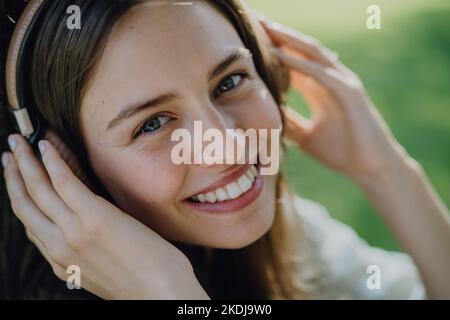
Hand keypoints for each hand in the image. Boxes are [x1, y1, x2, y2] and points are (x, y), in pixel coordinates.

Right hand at [2, 134, 208, 298]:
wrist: (161, 294)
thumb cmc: (142, 281)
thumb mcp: (102, 270)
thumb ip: (85, 251)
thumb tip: (83, 228)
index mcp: (62, 262)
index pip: (31, 224)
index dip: (19, 196)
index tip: (15, 178)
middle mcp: (59, 248)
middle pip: (24, 204)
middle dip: (12, 174)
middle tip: (9, 150)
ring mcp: (74, 232)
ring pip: (38, 190)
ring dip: (25, 161)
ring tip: (18, 141)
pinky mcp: (94, 218)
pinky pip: (64, 183)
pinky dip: (51, 162)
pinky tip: (46, 147)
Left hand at [261, 20, 412, 181]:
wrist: (371, 168)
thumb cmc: (342, 152)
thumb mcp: (305, 136)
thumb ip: (289, 122)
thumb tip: (265, 117)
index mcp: (320, 89)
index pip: (295, 61)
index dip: (275, 49)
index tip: (252, 40)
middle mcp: (331, 80)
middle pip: (302, 50)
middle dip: (280, 35)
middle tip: (256, 21)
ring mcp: (342, 83)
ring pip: (312, 53)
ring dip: (288, 39)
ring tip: (266, 27)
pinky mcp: (349, 92)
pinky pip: (320, 72)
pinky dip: (300, 63)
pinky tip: (280, 55)